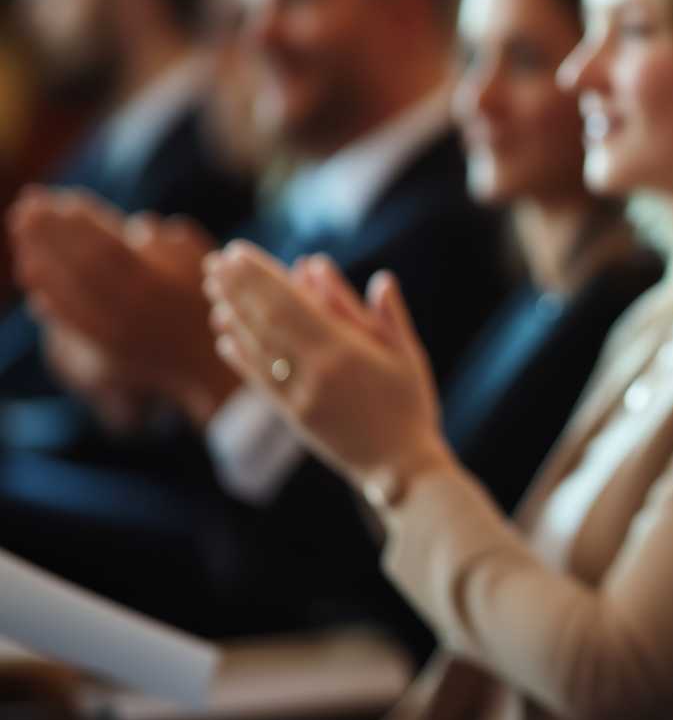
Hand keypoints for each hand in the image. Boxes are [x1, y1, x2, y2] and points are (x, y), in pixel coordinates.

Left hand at [9, 189, 235, 423]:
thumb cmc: (207, 305)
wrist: (206, 363)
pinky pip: (67, 317)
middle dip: (50, 234)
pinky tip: (29, 275)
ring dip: (39, 258)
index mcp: (155, 282)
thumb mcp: (203, 266)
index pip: (107, 245)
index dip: (80, 222)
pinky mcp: (101, 345)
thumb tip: (137, 228)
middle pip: (80, 263)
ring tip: (19, 234)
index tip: (57, 199)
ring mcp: (112, 328)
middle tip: (24, 206)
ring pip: (68, 289)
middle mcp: (128, 305)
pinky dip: (46, 293)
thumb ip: (172, 242)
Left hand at [201, 244, 452, 489]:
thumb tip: (380, 280)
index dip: (261, 277)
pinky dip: (240, 356)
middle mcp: (314, 372)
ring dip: (233, 316)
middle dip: (238, 288)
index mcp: (344, 351)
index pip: (290, 303)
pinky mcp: (293, 417)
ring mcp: (299, 396)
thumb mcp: (410, 357)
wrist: (399, 467)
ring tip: (213, 289)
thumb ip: (390, 317)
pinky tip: (225, 336)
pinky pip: (260, 381)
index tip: (238, 253)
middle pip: (266, 321)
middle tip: (215, 262)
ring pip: (257, 348)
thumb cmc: (411, 407)